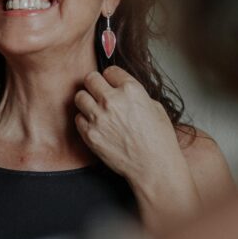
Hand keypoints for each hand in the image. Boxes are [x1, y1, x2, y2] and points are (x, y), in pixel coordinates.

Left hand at [74, 66, 181, 182]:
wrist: (154, 167)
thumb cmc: (159, 140)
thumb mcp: (155, 107)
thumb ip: (135, 94)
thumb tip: (123, 90)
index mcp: (131, 89)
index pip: (110, 71)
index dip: (112, 78)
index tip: (112, 84)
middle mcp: (112, 100)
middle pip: (90, 79)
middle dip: (95, 85)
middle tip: (100, 93)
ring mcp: (98, 117)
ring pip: (80, 97)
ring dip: (87, 101)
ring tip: (96, 109)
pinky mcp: (90, 134)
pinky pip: (78, 118)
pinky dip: (85, 120)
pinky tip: (96, 126)